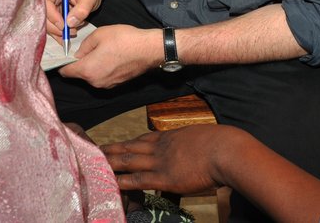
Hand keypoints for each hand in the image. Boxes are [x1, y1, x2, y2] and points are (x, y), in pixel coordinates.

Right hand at [41, 0, 103, 37]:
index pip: (46, 3)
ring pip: (46, 23)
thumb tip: (70, 22)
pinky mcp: (51, 15)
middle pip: (43, 15)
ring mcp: (48, 6)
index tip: (63, 25)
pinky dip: (58, 34)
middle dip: (55, 27)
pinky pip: (50, 27)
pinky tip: (66, 37)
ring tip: (73, 31)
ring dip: (57, 31)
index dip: (53, 16)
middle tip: (70, 32)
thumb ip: (81, 9)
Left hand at [58, 24, 160, 87]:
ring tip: (99, 50)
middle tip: (83, 48)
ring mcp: (106, 85)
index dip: (61, 63)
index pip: (65, 72)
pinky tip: (110, 56)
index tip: (62, 55)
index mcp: (87, 70)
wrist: (149, 49)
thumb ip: (84, 45)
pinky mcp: (116, 84)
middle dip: (78, 63)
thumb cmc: (124, 40)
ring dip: (91, 65)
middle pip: (78, 74)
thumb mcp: (99, 34)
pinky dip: (102, 68)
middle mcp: (95, 82)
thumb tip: (78, 53)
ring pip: (91, 75)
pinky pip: (102, 76)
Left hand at [102, 125, 235, 194]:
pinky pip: (138, 179)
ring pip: (128, 160)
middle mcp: (161, 147)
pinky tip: (110, 182)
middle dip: (111, 149)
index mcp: (171, 137)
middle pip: (130, 147)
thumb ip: (192, 144)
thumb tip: (193, 151)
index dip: (128, 143)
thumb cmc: (222, 144)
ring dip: (109, 162)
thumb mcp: (202, 138)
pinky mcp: (164, 178)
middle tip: (93, 150)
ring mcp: (161, 162)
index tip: (116, 144)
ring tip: (92, 163)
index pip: (143, 139)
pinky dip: (122, 181)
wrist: (226, 150)